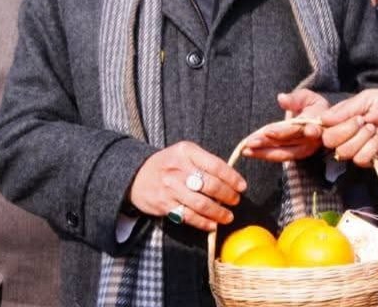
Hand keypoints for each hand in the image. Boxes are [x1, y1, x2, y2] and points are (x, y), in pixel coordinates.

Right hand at [127, 141, 246, 231]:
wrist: (135, 175)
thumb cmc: (168, 164)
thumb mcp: (184, 154)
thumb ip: (204, 162)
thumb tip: (231, 178)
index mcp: (186, 151)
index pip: (215, 165)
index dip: (232, 178)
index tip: (242, 186)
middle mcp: (177, 169)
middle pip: (210, 185)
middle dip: (228, 196)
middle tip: (235, 201)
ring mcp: (170, 188)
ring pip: (201, 203)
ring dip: (218, 212)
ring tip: (228, 216)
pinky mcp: (164, 204)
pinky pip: (188, 216)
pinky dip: (203, 222)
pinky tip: (212, 225)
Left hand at [244, 90, 329, 161]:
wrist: (322, 120)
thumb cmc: (312, 105)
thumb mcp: (306, 96)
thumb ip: (295, 98)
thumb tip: (281, 98)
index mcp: (316, 121)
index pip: (298, 127)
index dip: (283, 131)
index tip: (268, 132)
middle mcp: (312, 138)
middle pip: (288, 142)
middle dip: (268, 142)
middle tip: (250, 142)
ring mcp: (306, 149)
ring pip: (283, 152)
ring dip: (263, 152)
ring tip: (245, 149)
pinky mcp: (298, 155)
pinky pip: (280, 156)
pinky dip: (264, 155)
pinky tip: (249, 152)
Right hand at [319, 89, 377, 166]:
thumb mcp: (367, 99)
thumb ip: (346, 108)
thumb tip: (323, 118)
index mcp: (341, 118)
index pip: (322, 126)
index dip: (325, 125)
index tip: (338, 119)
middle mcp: (344, 134)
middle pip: (329, 141)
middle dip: (346, 130)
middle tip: (362, 121)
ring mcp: (354, 148)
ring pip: (343, 151)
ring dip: (360, 139)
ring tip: (373, 129)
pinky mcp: (366, 160)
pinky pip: (359, 159)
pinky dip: (370, 148)